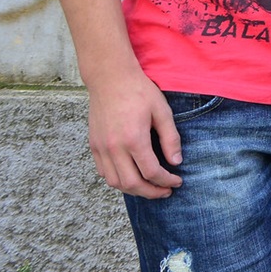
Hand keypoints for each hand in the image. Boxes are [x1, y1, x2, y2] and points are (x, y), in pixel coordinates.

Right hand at [87, 66, 182, 198]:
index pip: (151, 172)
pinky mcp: (93, 146)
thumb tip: (176, 162)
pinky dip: (118, 180)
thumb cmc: (139, 92)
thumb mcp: (162, 111)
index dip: (166, 181)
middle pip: (131, 184)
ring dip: (133, 189)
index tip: (177, 181)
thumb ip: (170, 138)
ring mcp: (101, 148)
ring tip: (150, 187)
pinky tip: (131, 176)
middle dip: (151, 192)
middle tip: (166, 191)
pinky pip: (104, 172)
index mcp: (133, 139)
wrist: (110, 78)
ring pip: (115, 182)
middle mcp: (114, 148)